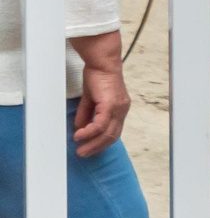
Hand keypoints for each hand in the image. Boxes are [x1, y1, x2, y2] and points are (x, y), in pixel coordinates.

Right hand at [70, 35, 126, 156]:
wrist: (102, 63)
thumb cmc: (97, 78)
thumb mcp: (90, 99)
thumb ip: (86, 114)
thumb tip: (80, 128)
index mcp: (120, 109)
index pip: (114, 132)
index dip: (101, 143)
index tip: (89, 149)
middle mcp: (122, 110)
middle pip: (112, 136)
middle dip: (96, 148)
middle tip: (82, 154)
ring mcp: (118, 108)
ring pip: (107, 133)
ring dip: (92, 144)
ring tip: (80, 149)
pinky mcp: (110, 104)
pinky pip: (100, 124)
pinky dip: (89, 132)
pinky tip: (79, 136)